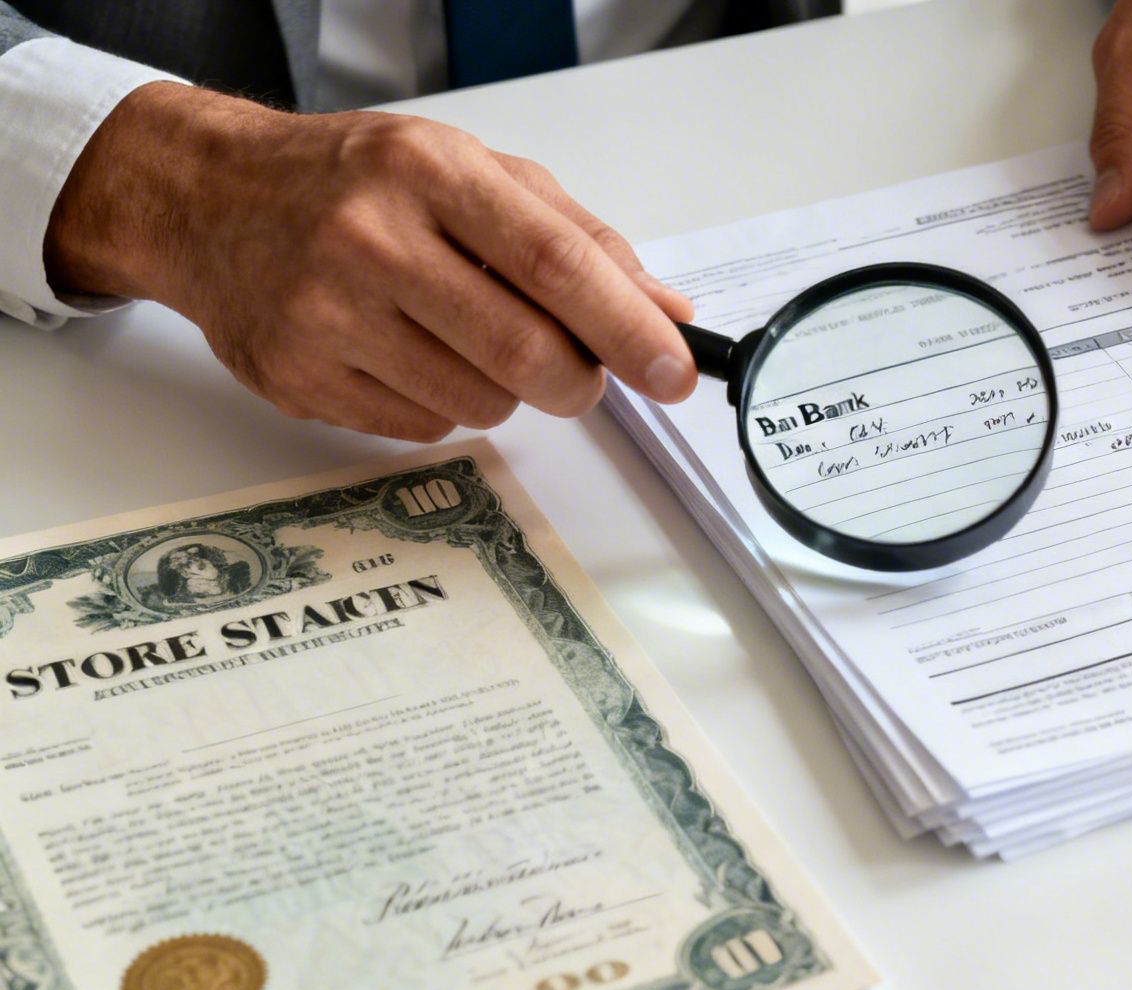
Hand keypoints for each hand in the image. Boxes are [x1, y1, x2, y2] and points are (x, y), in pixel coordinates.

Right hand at [45, 83, 696, 440]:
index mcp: (428, 172)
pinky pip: (423, 428)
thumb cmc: (355, 182)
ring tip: (467, 339)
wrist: (207, 199)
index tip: (676, 370)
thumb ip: (576, 238)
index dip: (628, 328)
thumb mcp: (470, 174)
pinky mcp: (298, 379)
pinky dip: (444, 405)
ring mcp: (326, 315)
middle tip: (582, 373)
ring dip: (507, 392)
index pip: (554, 263)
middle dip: (579, 381)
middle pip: (523, 353)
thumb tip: (667, 312)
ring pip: (480, 405)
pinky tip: (408, 354)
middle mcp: (369, 239)